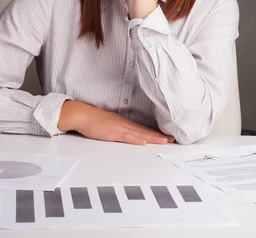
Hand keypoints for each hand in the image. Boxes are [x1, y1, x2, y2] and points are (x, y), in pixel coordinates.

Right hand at [58, 100, 174, 145]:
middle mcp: (125, 124)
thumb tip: (126, 132)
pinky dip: (135, 139)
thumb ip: (118, 127)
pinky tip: (143, 142)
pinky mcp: (112, 132)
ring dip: (153, 137)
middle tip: (173, 139)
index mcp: (124, 122)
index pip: (143, 129)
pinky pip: (126, 136)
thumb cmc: (93, 119)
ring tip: (165, 141)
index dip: (156, 133)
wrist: (82, 114)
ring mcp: (119, 128)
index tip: (166, 136)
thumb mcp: (109, 123)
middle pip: (145, 131)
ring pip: (139, 133)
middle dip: (159, 136)